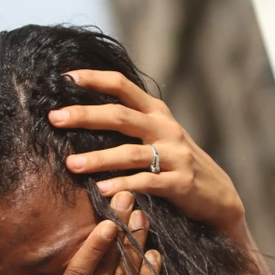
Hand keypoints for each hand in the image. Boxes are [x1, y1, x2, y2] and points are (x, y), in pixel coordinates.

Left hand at [49, 69, 245, 235]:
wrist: (220, 196)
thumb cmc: (178, 164)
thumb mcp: (159, 135)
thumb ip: (132, 123)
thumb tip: (85, 113)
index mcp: (157, 112)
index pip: (122, 86)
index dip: (93, 79)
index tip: (64, 78)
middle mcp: (166, 128)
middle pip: (121, 116)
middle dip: (85, 115)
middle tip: (54, 118)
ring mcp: (175, 155)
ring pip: (131, 153)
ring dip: (99, 159)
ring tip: (71, 164)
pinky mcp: (181, 182)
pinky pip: (147, 183)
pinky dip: (123, 186)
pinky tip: (102, 191)